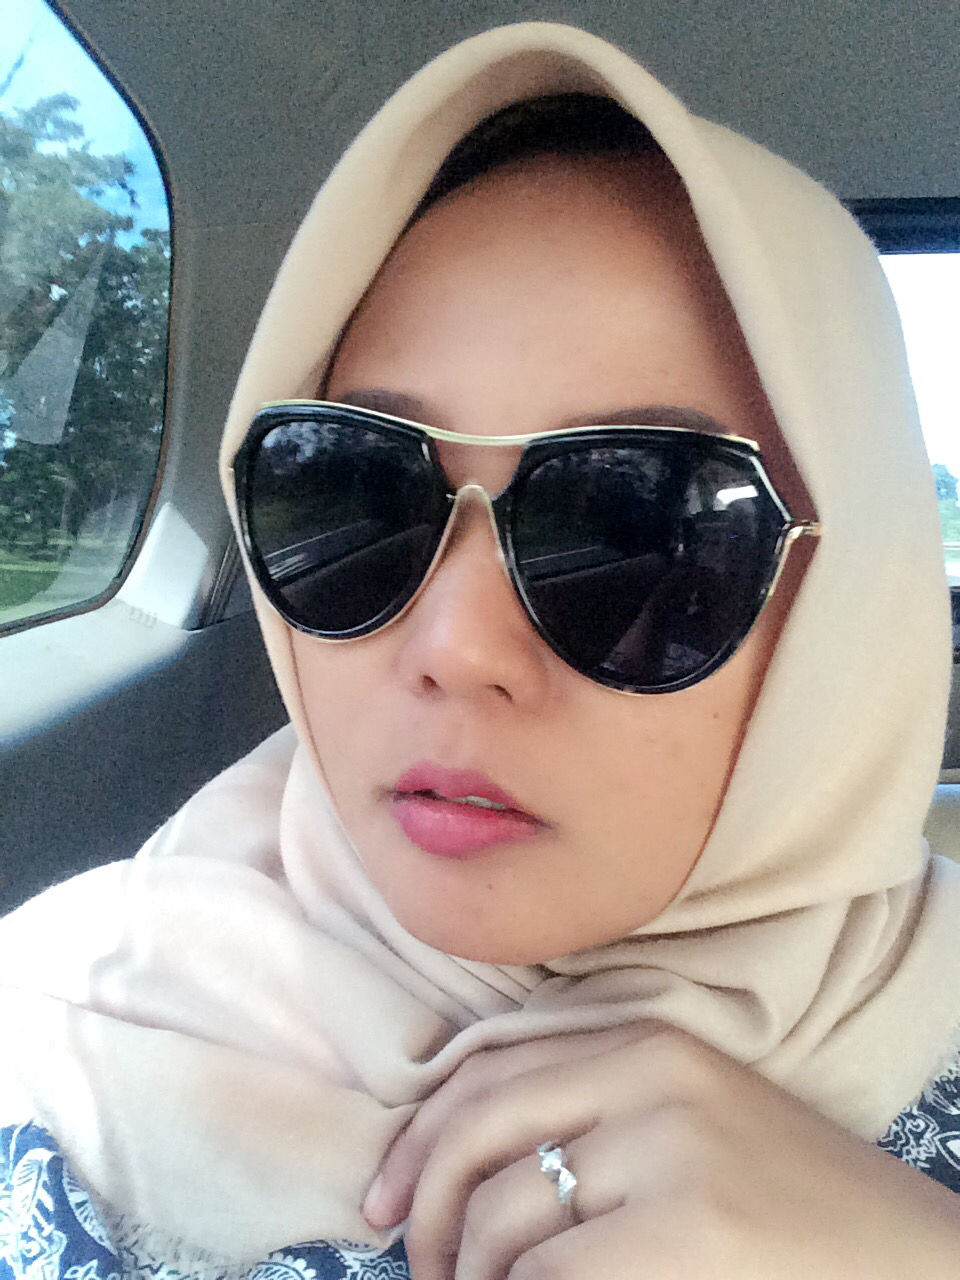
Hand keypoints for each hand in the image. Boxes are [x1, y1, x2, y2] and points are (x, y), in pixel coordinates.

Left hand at [362, 1023, 959, 1279]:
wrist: (901, 1253)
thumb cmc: (781, 1200)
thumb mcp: (681, 1124)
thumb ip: (587, 1119)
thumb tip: (459, 1174)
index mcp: (644, 1043)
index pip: (487, 1074)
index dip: (416, 1139)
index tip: (380, 1200)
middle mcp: (650, 1078)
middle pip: (479, 1134)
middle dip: (424, 1210)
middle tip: (417, 1270)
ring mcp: (669, 1150)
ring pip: (504, 1218)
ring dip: (472, 1276)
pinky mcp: (686, 1228)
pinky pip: (548, 1274)